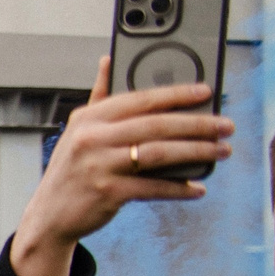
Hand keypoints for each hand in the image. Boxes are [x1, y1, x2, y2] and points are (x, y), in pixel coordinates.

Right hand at [9, 57, 228, 275]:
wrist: (49, 214)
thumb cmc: (71, 169)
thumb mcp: (78, 129)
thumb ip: (98, 96)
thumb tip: (108, 61)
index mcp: (89, 118)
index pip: (140, 99)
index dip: (176, 94)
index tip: (205, 93)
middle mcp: (91, 139)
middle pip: (155, 125)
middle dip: (198, 124)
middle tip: (225, 125)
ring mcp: (99, 166)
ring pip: (159, 153)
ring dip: (196, 152)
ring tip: (220, 151)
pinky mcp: (108, 193)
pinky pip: (153, 187)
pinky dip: (179, 188)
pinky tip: (196, 187)